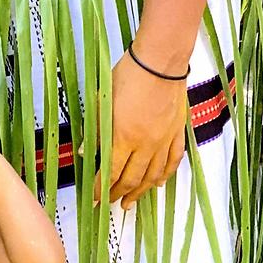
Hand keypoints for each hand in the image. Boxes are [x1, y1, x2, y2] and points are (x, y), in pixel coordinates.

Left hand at [94, 47, 187, 209]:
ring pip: (152, 176)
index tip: (95, 199)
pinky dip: (165, 175)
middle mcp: (145, 144)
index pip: (110, 172)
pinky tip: (158, 184)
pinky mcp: (177, 132)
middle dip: (118, 194)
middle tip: (110, 201)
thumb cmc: (129, 75)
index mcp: (123, 137)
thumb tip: (86, 152)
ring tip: (130, 202)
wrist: (161, 59)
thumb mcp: (103, 102)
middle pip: (131, 179)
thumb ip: (96, 131)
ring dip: (140, 192)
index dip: (101, 190)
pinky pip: (172, 161)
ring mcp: (163, 140)